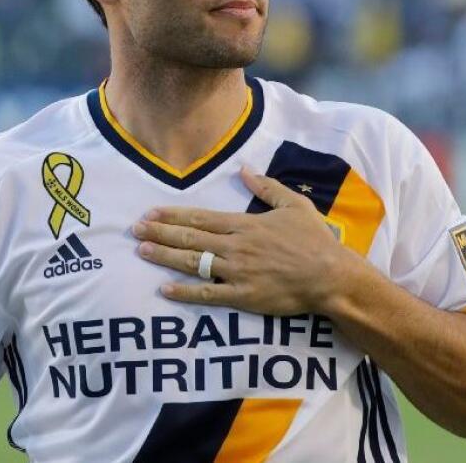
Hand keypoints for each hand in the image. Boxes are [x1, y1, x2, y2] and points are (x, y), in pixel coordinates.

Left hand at [131, 165, 357, 315]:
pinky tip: (165, 289)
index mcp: (245, 224)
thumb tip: (244, 168)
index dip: (173, 215)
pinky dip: (185, 292)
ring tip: (141, 251)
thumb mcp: (294, 205)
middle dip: (160, 233)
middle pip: (190, 238)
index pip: (200, 218)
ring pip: (194, 263)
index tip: (150, 213)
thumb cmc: (314, 240)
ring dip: (165, 257)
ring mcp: (237, 272)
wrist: (331, 276)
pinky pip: (208, 294)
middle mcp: (236, 246)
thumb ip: (266, 187)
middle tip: (134, 230)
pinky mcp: (243, 296)